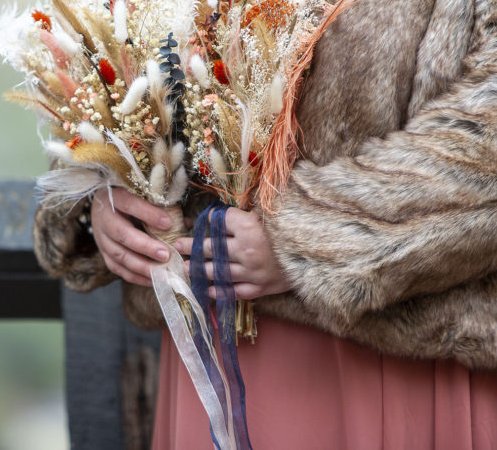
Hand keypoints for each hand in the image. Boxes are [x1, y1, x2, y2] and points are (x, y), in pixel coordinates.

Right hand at [91, 188, 174, 286]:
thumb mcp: (142, 195)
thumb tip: (185, 223)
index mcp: (115, 197)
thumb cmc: (130, 199)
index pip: (129, 204)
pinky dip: (135, 276)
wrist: (104, 206)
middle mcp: (104, 218)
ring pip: (119, 255)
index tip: (168, 223)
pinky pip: (117, 267)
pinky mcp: (103, 253)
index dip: (148, 214)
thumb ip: (162, 207)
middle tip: (166, 255)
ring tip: (161, 272)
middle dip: (145, 247)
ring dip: (142, 266)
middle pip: (122, 234)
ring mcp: (101, 237)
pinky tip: (152, 279)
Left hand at [172, 207, 290, 299]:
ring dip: (198, 270)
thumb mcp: (273, 213)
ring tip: (185, 268)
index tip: (201, 220)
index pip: (219, 221)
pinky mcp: (259, 288)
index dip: (210, 219)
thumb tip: (230, 206)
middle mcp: (246, 250)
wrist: (319, 254)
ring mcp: (251, 271)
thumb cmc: (294, 230)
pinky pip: (233, 291)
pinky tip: (206, 289)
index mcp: (248, 227)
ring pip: (217, 271)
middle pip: (210, 248)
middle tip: (177, 246)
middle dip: (191, 247)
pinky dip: (218, 291)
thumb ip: (250, 211)